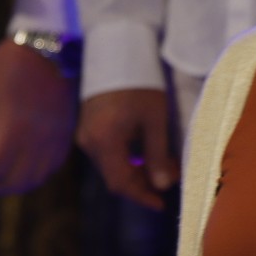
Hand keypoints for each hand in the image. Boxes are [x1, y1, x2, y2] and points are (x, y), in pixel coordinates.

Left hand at [0, 39, 76, 195]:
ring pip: (34, 181)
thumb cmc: (9, 66)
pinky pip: (50, 169)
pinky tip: (22, 158)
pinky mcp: (65, 137)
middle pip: (14, 184)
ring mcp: (55, 141)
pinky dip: (33, 172)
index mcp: (14, 130)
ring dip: (13, 180)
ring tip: (2, 162)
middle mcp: (38, 142)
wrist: (49, 47)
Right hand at [76, 88, 178, 210]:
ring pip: (110, 165)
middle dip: (142, 184)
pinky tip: (146, 153)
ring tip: (164, 165)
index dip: (141, 197)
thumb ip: (157, 155)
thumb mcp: (154, 120)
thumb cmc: (141, 83)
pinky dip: (126, 158)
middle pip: (114, 176)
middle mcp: (88, 142)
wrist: (118, 50)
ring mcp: (85, 134)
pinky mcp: (88, 125)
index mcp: (104, 141)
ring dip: (135, 171)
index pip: (121, 183)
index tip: (162, 204)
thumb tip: (163, 186)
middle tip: (170, 179)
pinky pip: (106, 152)